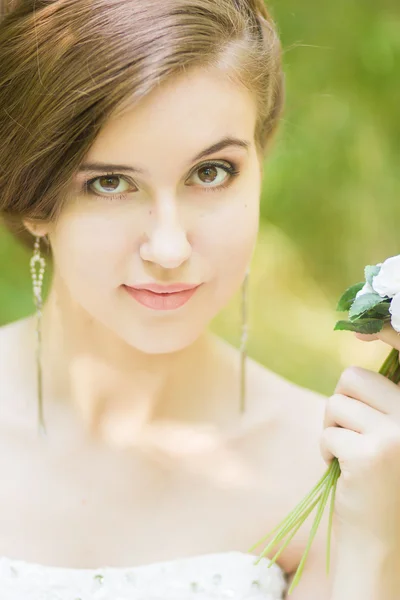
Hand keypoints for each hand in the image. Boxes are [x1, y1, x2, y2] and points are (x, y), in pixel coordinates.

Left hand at [320, 330, 399, 548]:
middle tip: (347, 434)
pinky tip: (344, 474)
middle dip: (341, 403)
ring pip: (335, 405)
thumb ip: (382, 408)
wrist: (382, 547)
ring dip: (332, 430)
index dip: (387, 333)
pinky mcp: (370, 455)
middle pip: (353, 378)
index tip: (367, 330)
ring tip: (348, 457)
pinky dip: (327, 452)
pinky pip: (328, 433)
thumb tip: (353, 374)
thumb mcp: (390, 439)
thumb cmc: (382, 489)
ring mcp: (396, 436)